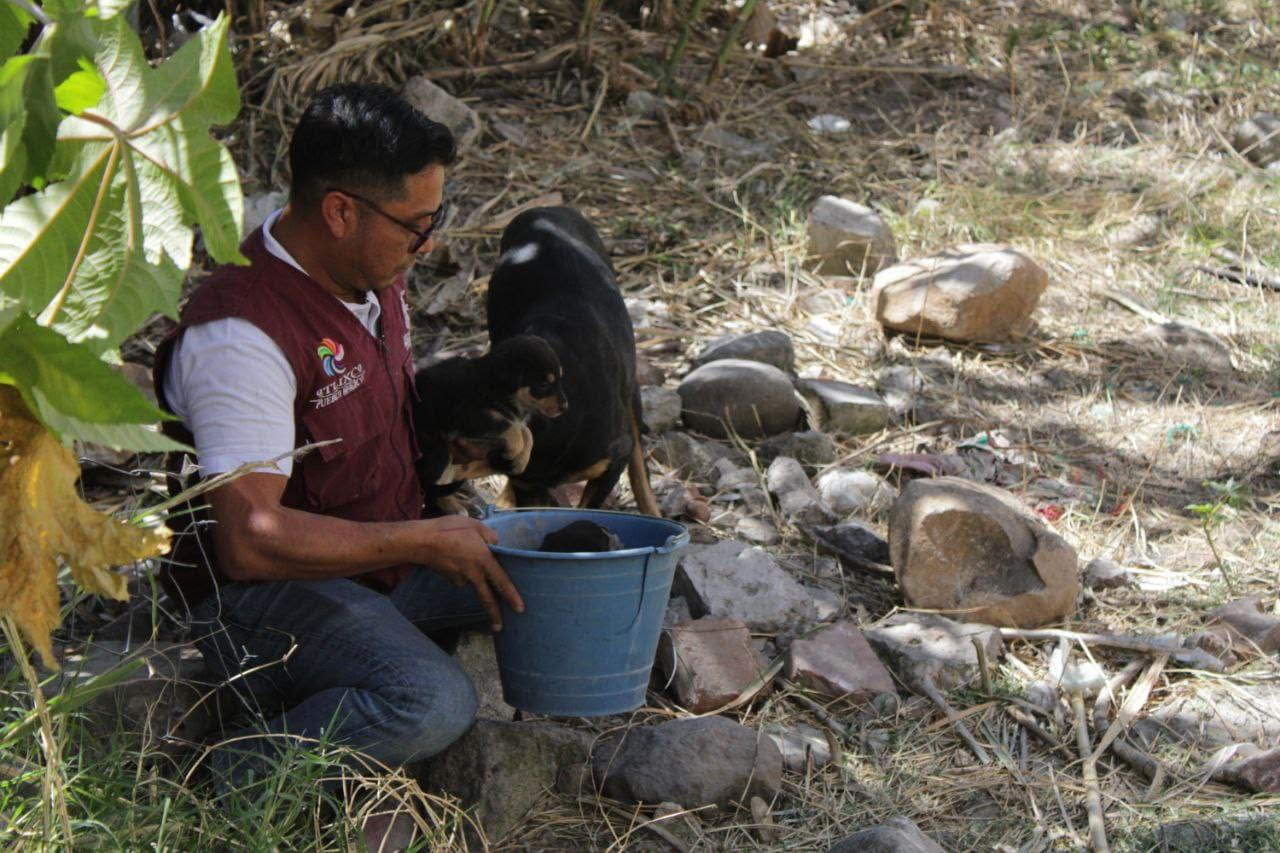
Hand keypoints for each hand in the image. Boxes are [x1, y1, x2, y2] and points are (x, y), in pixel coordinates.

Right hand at [418, 515, 523, 629]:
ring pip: (472, 580)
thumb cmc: (449, 530)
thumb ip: (489, 536)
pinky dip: (461, 569)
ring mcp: (460, 579)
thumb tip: (496, 544)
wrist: (421, 542)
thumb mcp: (475, 525)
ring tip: (462, 552)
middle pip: (487, 598)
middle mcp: (474, 574)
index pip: (502, 582)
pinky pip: (461, 576)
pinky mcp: (449, 579)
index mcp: (484, 560)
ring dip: (472, 572)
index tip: (520, 609)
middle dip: (494, 614)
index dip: (512, 596)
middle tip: (499, 627)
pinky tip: (454, 557)